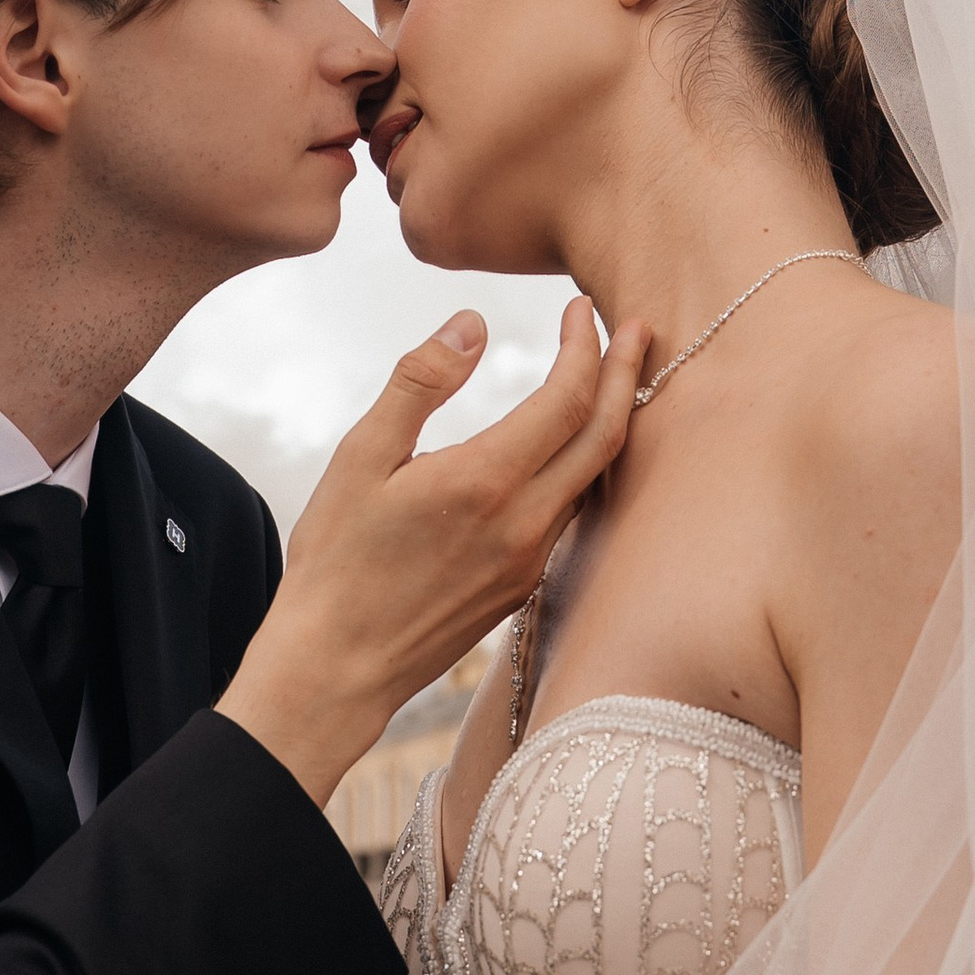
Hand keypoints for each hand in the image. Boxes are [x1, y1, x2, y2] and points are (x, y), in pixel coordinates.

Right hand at [219, 295, 645, 802]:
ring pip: (595, 477)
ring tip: (614, 376)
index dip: (585, 345)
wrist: (337, 667)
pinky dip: (585, 464)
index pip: (567, 398)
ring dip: (612, 419)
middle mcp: (524, 524)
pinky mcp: (524, 586)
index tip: (579, 308)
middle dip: (627, 373)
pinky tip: (571, 446)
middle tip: (638, 328)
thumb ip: (419, 382)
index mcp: (485, 482)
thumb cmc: (337, 559)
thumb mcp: (360, 457)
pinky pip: (572, 512)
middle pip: (605, 435)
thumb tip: (472, 323)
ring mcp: (530, 560)